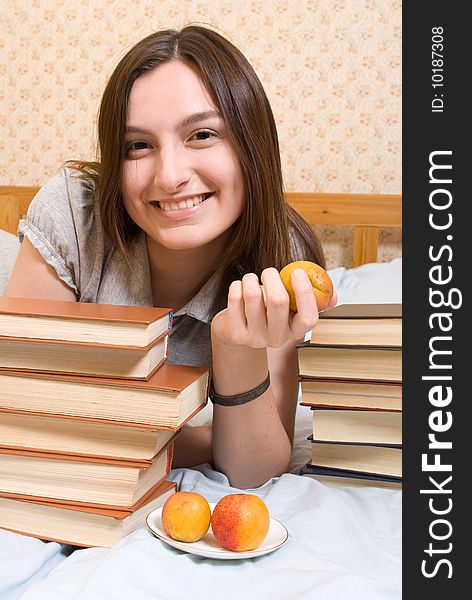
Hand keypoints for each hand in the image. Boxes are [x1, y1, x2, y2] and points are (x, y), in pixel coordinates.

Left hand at [211, 267, 336, 348]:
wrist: (236, 332)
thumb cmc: (267, 313)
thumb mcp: (290, 311)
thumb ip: (313, 302)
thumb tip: (334, 296)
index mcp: (296, 332)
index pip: (308, 317)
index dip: (305, 293)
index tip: (297, 272)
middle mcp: (277, 339)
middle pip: (278, 300)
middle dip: (272, 277)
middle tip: (268, 271)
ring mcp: (255, 339)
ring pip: (253, 295)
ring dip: (251, 279)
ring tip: (251, 279)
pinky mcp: (235, 334)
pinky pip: (236, 298)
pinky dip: (237, 285)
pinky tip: (239, 288)